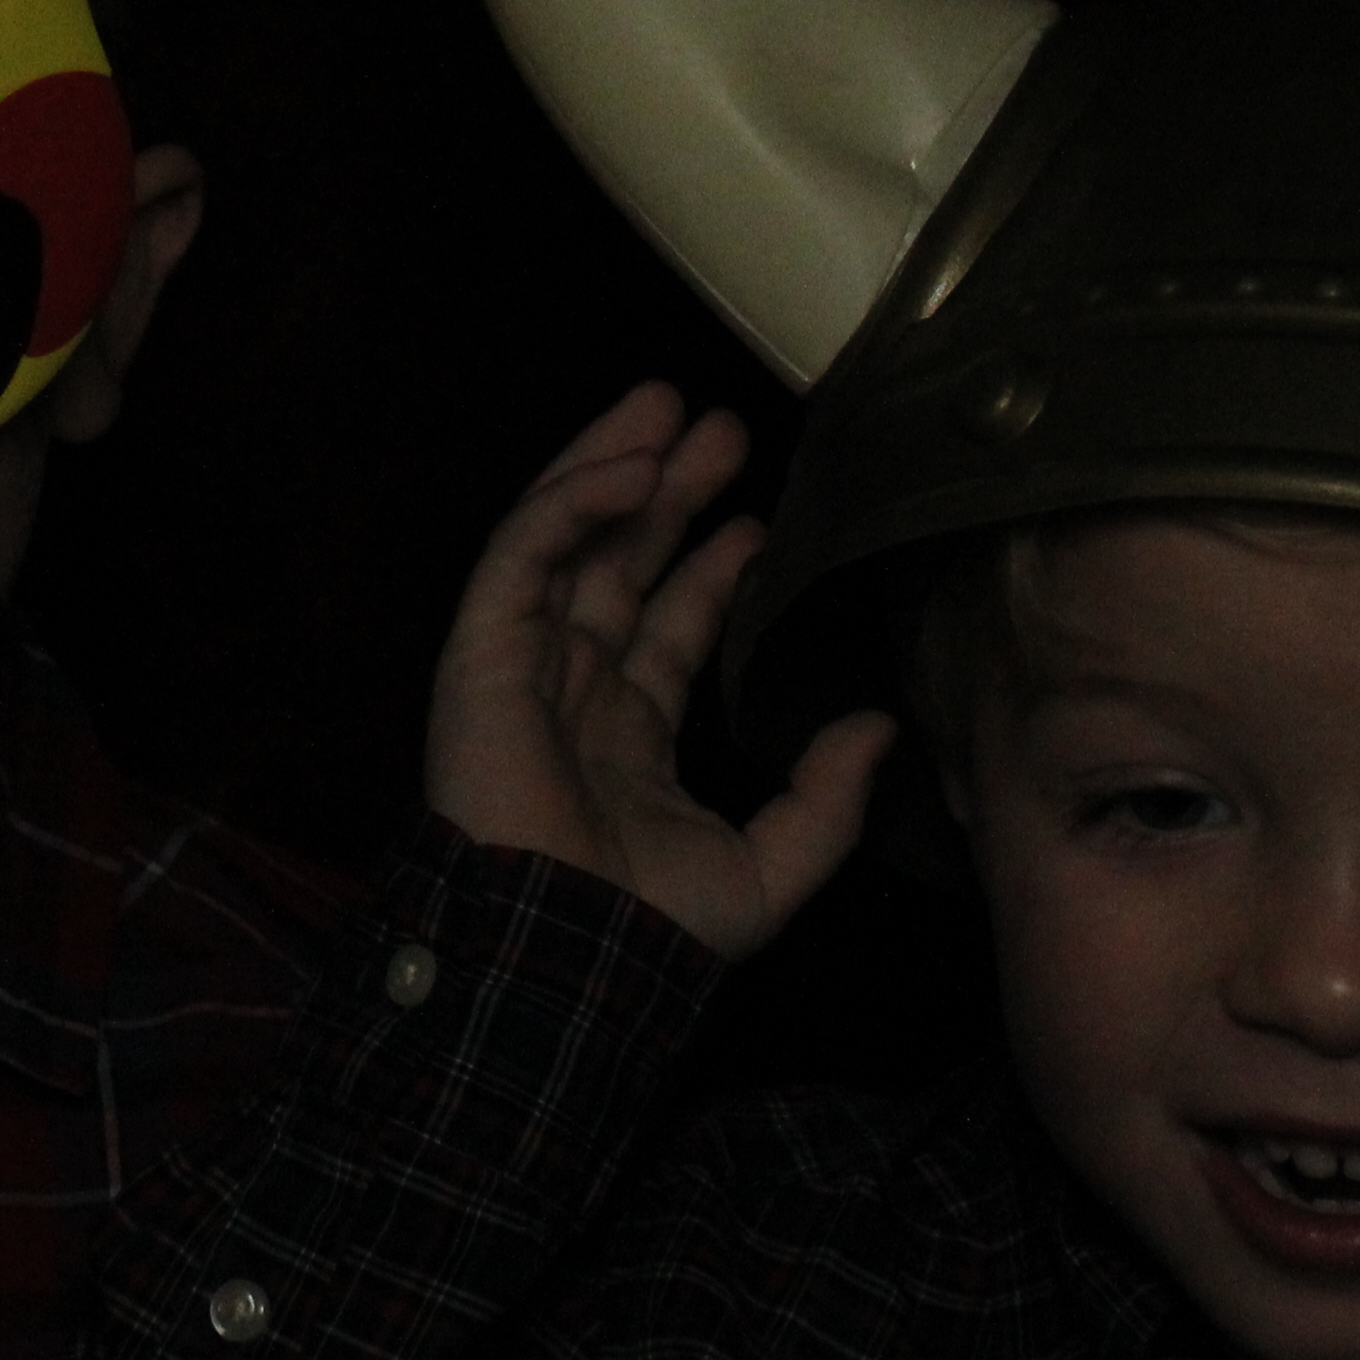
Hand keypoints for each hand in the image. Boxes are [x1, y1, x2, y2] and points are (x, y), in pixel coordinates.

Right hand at [423, 383, 899, 960]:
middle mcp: (571, 691)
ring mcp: (521, 667)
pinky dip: (565, 506)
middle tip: (717, 426)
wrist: (568, 953)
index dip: (707, 569)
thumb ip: (824, 802)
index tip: (759, 518)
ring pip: (563, 540)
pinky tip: (623, 467)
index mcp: (627, 738)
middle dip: (664, 491)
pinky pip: (519, 558)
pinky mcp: (480, 653)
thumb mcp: (768, 870)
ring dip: (611, 467)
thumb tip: (878, 729)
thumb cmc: (652, 929)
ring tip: (664, 405)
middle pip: (616, 564)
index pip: (667, 629)